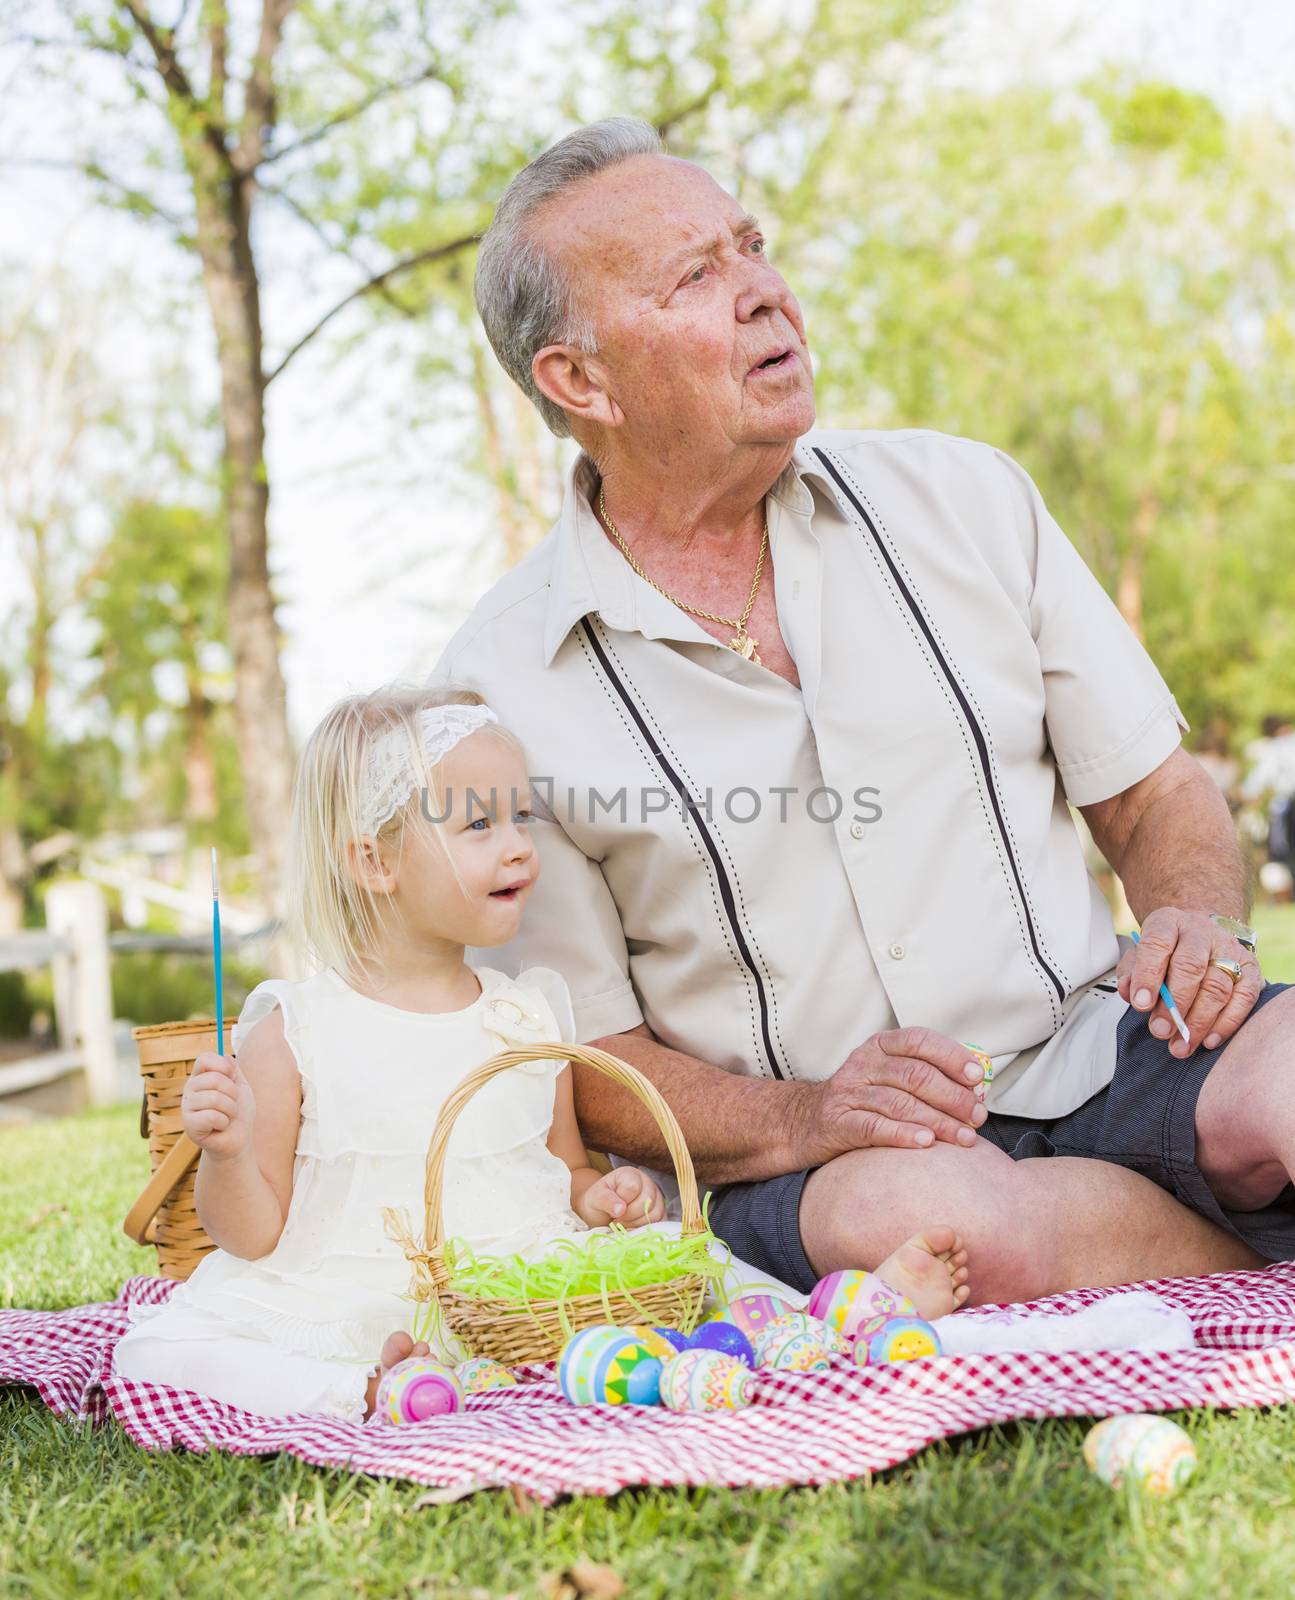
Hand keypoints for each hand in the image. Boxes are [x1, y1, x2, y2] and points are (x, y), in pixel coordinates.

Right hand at [182, 1050, 255, 1160]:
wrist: (239, 1140)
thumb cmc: (239, 1113)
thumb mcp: (241, 1087)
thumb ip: (233, 1070)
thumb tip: (225, 1055)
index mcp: (201, 1078)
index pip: (203, 1059)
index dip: (221, 1064)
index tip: (232, 1074)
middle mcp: (190, 1091)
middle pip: (213, 1078)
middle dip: (232, 1092)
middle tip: (232, 1104)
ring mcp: (187, 1108)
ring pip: (215, 1098)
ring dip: (230, 1109)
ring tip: (227, 1117)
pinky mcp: (189, 1125)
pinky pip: (212, 1116)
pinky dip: (224, 1122)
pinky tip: (220, 1127)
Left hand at [577, 1166, 666, 1228]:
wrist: (600, 1212)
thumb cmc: (597, 1202)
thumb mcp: (595, 1198)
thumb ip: (607, 1200)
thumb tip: (620, 1209)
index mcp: (630, 1174)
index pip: (633, 1188)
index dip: (622, 1203)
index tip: (612, 1209)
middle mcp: (647, 1183)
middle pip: (646, 1202)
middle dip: (629, 1216)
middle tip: (616, 1220)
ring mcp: (656, 1197)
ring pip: (655, 1214)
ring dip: (637, 1224)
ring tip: (624, 1224)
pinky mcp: (660, 1212)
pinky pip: (660, 1223)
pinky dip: (646, 1229)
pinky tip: (633, 1228)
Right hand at [795, 1026, 988, 1163]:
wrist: (805, 1121)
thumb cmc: (863, 1100)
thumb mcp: (888, 1075)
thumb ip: (926, 1075)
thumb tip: (977, 1087)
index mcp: (880, 1046)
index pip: (919, 1041)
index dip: (952, 1056)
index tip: (977, 1078)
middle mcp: (864, 1064)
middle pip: (915, 1075)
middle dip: (953, 1097)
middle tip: (977, 1117)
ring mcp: (849, 1092)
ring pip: (901, 1103)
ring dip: (939, 1122)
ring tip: (964, 1137)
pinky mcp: (838, 1122)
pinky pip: (875, 1127)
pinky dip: (904, 1135)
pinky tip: (927, 1143)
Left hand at [1118, 906, 1262, 1057]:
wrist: (1202, 937)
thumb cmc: (1165, 954)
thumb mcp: (1140, 956)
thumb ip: (1131, 973)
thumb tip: (1129, 992)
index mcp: (1168, 922)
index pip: (1157, 944)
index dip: (1148, 975)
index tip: (1141, 1004)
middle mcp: (1201, 932)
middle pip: (1190, 966)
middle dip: (1175, 1004)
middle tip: (1160, 1031)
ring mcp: (1229, 949)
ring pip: (1217, 986)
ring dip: (1199, 1021)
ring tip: (1181, 1045)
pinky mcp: (1251, 969)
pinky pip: (1244, 998)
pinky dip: (1227, 1023)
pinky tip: (1209, 1041)